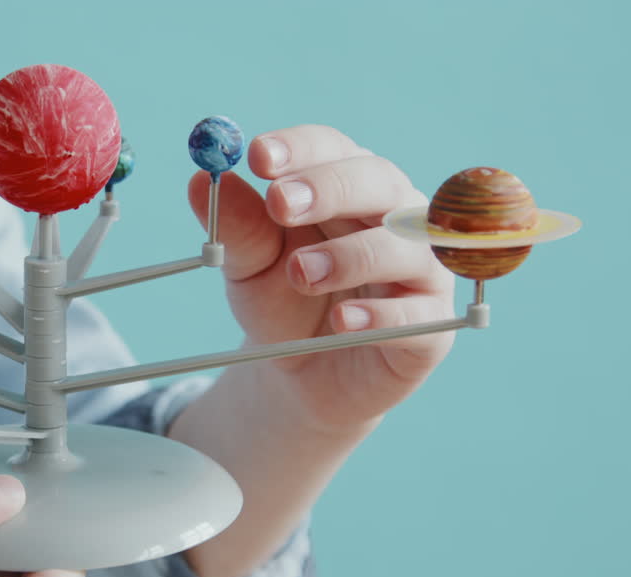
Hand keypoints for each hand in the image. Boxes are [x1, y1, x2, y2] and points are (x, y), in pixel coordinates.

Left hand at [187, 125, 454, 431]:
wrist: (302, 375)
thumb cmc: (282, 303)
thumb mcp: (248, 267)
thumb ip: (236, 227)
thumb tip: (200, 180)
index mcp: (345, 186)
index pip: (331, 148)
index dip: (299, 148)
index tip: (258, 156)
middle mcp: (393, 216)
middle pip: (377, 180)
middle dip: (328, 187)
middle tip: (280, 203)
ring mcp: (418, 269)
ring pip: (404, 243)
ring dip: (350, 253)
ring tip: (300, 273)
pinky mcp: (430, 325)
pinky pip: (417, 312)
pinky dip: (381, 314)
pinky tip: (344, 320)